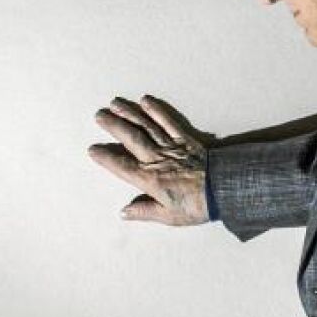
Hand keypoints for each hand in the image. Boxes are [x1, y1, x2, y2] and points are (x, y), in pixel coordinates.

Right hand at [88, 95, 214, 224]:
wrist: (224, 190)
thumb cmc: (197, 206)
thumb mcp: (169, 216)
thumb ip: (145, 212)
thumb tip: (123, 212)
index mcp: (150, 180)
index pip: (122, 167)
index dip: (106, 158)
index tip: (92, 149)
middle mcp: (157, 159)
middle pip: (131, 139)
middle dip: (114, 126)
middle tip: (98, 114)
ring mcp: (171, 146)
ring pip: (146, 126)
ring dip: (129, 113)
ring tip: (115, 103)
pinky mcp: (186, 138)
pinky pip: (168, 122)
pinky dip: (156, 110)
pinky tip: (145, 101)